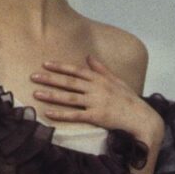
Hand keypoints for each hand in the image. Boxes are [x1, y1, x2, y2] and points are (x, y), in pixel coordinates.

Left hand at [32, 56, 164, 145]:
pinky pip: (75, 115)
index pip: (76, 71)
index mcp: (100, 79)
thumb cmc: (128, 99)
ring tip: (36, 93)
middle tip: (34, 76)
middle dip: (50, 78)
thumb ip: (101, 69)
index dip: (60, 67)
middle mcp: (96, 89)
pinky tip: (48, 113)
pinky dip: (61, 114)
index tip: (46, 64)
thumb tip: (88, 56)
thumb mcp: (116, 80)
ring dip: (52, 95)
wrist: (140, 117)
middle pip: (69, 82)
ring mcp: (96, 103)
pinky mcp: (96, 117)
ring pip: (69, 98)